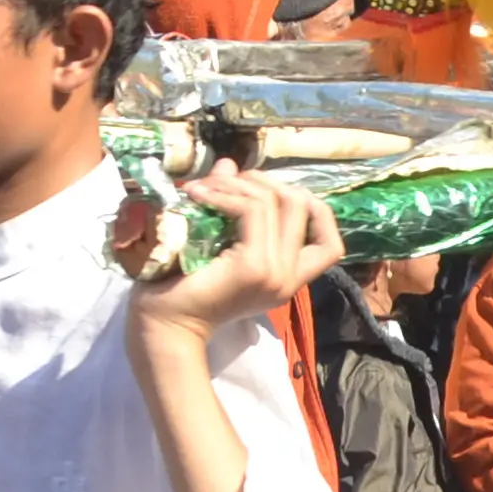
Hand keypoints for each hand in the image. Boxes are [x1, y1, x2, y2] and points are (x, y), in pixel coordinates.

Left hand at [128, 168, 348, 338]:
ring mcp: (274, 274)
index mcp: (287, 279)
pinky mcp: (253, 266)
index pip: (330, 244)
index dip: (314, 207)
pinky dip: (226, 194)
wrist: (162, 326)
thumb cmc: (182, 289)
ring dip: (237, 184)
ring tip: (204, 188)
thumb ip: (231, 205)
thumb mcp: (216, 242)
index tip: (272, 191)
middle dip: (265, 181)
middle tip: (226, 182)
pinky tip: (199, 195)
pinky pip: (252, 210)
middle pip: (302, 205)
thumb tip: (230, 164)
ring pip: (275, 202)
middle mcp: (288, 278)